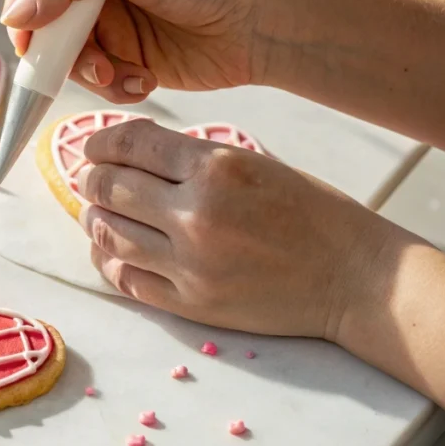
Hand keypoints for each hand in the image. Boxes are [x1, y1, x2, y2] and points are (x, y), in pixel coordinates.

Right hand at [1, 0, 297, 102]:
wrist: (267, 25)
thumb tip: (14, 15)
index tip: (23, 25)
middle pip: (45, 12)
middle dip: (55, 43)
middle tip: (71, 62)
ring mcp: (113, 19)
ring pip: (67, 51)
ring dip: (87, 69)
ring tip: (119, 75)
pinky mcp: (128, 56)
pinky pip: (97, 77)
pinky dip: (113, 85)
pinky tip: (145, 81)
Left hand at [76, 118, 396, 339]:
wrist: (355, 278)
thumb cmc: (312, 215)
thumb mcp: (255, 164)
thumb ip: (192, 160)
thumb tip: (132, 154)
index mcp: (217, 168)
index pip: (132, 145)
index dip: (101, 141)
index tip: (92, 146)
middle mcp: (196, 214)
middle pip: (111, 188)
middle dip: (91, 179)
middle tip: (90, 178)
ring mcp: (190, 264)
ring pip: (110, 234)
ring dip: (93, 218)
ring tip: (94, 212)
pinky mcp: (191, 303)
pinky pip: (126, 279)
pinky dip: (108, 259)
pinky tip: (108, 248)